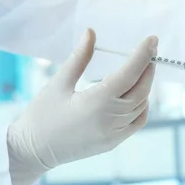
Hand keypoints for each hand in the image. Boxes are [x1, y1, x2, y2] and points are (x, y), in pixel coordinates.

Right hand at [7, 28, 155, 184]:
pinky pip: (137, 122)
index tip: (152, 39)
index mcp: (96, 102)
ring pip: (141, 105)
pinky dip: (142, 105)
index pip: (129, 74)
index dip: (142, 55)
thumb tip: (91, 32)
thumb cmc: (42, 115)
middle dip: (148, 67)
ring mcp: (114, 134)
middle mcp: (110, 120)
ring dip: (145, 85)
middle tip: (150, 49)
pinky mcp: (113, 142)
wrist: (32, 151)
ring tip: (142, 67)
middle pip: (141, 89)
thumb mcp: (58, 82)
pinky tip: (136, 93)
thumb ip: (79, 57)